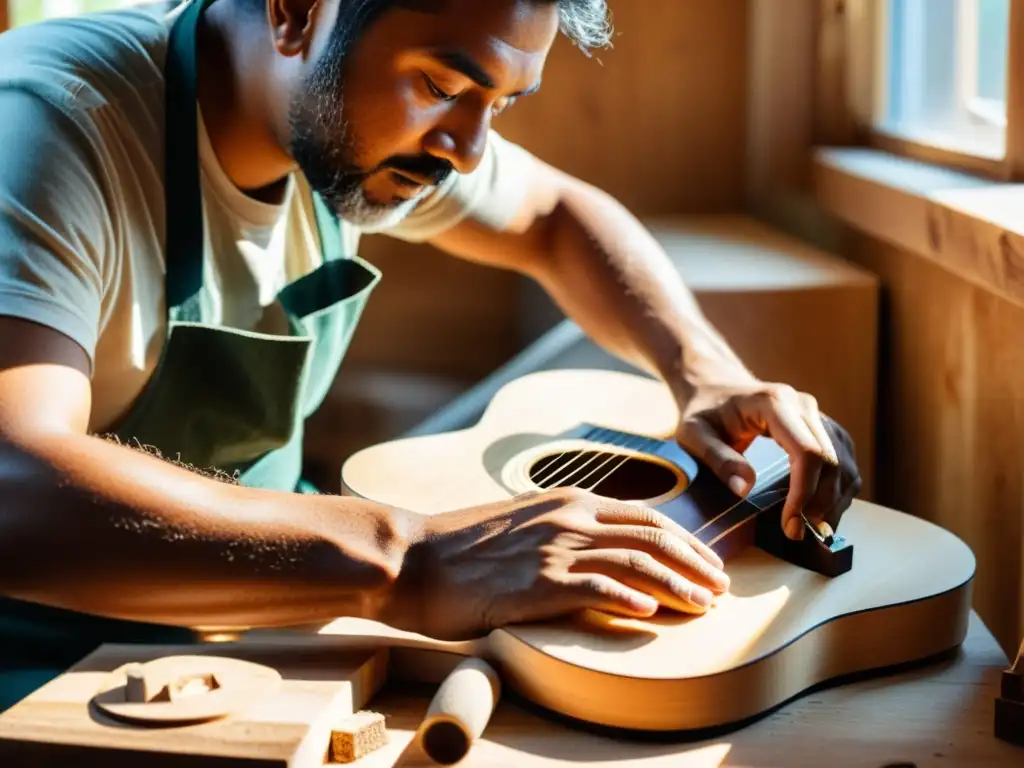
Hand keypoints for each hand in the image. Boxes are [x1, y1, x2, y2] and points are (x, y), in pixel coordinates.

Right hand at [387, 488, 729, 639]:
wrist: (413, 557)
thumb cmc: (463, 547)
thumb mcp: (524, 523)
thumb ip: (565, 530)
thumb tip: (601, 552)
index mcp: (570, 500)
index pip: (647, 515)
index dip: (686, 541)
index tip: (708, 564)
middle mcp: (569, 517)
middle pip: (653, 536)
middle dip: (695, 563)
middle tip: (721, 589)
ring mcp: (554, 548)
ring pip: (635, 561)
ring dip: (676, 585)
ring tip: (703, 606)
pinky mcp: (535, 581)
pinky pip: (594, 587)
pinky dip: (627, 598)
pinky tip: (649, 615)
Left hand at [674, 377, 861, 541]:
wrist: (717, 388)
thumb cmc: (704, 412)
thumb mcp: (695, 435)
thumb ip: (718, 459)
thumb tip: (745, 490)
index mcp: (774, 403)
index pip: (807, 452)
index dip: (804, 493)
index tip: (789, 525)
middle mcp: (804, 406)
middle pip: (831, 461)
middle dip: (819, 504)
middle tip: (796, 534)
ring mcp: (817, 416)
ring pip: (845, 464)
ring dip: (834, 502)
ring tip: (811, 531)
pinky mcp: (824, 428)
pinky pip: (844, 462)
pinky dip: (839, 491)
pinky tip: (820, 512)